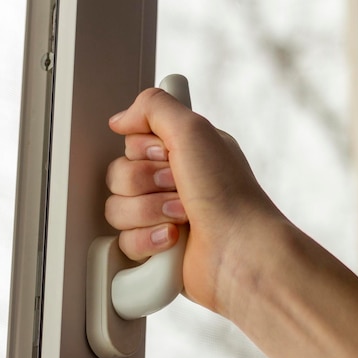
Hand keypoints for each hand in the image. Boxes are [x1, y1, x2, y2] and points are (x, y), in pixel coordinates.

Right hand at [105, 88, 283, 311]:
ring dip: (148, 211)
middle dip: (146, 182)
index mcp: (182, 151)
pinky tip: (174, 239)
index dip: (143, 150)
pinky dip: (149, 240)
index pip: (131, 143)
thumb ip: (153, 107)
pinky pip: (124, 242)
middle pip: (119, 175)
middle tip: (178, 186)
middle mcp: (171, 182)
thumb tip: (120, 119)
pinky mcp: (155, 248)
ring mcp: (161, 217)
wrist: (240, 251)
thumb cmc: (229, 194)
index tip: (166, 154)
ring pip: (117, 209)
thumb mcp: (193, 130)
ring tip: (182, 216)